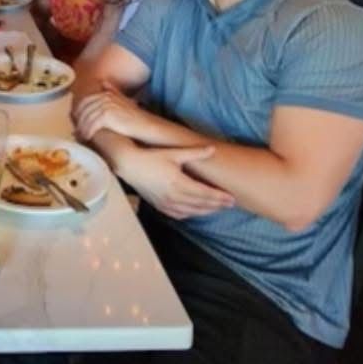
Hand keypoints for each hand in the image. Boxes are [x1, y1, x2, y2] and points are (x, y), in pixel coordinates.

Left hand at [74, 83, 158, 143]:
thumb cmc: (135, 117)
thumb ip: (113, 91)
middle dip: (78, 121)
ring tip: (81, 137)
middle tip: (76, 131)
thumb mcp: (123, 100)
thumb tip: (103, 82)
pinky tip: (87, 138)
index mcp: (106, 93)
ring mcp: (105, 105)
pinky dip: (88, 132)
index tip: (75, 122)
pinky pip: (92, 125)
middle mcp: (104, 97)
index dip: (78, 112)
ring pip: (87, 118)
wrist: (146, 126)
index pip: (85, 102)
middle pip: (84, 110)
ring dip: (82, 128)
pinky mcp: (107, 115)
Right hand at [111, 144, 234, 219]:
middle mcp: (174, 196)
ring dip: (206, 211)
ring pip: (192, 211)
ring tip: (218, 208)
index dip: (220, 197)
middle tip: (231, 204)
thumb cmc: (152, 157)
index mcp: (179, 182)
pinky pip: (180, 214)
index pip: (205, 193)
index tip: (232, 198)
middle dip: (217, 205)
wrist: (130, 165)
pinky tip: (197, 211)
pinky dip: (191, 214)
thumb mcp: (174, 153)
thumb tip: (213, 149)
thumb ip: (195, 152)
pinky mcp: (160, 206)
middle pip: (201, 204)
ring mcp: (166, 203)